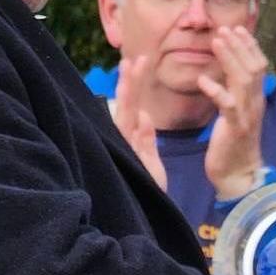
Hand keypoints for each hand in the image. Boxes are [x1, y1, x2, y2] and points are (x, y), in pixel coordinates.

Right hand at [114, 56, 166, 190]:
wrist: (150, 216)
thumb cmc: (147, 188)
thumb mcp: (150, 159)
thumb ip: (147, 138)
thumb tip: (144, 115)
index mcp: (132, 139)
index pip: (132, 105)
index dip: (134, 83)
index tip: (137, 61)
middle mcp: (125, 142)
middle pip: (127, 106)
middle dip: (130, 82)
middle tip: (134, 58)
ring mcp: (127, 151)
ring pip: (126, 118)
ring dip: (129, 94)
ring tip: (131, 70)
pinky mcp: (133, 164)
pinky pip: (134, 144)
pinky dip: (135, 128)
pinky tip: (139, 111)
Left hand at [199, 27, 267, 199]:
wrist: (239, 173)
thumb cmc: (233, 143)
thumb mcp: (237, 113)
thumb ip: (236, 92)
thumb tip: (228, 71)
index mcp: (255, 99)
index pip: (259, 65)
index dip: (249, 46)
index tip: (237, 29)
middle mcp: (255, 103)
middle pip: (253, 67)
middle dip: (239, 46)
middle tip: (225, 28)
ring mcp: (247, 115)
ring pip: (243, 80)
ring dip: (230, 59)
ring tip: (217, 42)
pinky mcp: (235, 128)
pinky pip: (228, 105)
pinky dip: (216, 90)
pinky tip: (203, 80)